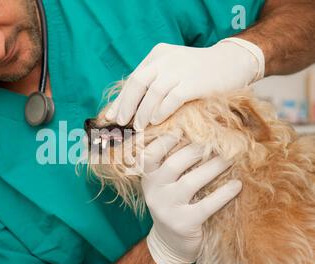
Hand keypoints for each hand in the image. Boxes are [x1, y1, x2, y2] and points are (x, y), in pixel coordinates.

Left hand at [105, 37, 264, 130]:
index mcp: (158, 55)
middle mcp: (166, 59)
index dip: (121, 99)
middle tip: (123, 123)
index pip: (133, 78)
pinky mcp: (194, 82)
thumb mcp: (173, 71)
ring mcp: (180, 69)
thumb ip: (153, 84)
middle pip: (138, 83)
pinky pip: (171, 99)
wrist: (234, 62)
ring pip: (153, 92)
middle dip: (128, 106)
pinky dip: (161, 111)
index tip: (111, 116)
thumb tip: (128, 108)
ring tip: (139, 127)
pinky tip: (156, 121)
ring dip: (143, 112)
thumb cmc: (199, 73)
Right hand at [142, 132, 241, 263]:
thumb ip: (173, 162)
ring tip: (231, 158)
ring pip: (190, 182)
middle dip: (198, 150)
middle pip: (174, 164)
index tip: (185, 126)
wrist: (170, 243)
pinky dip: (223, 194)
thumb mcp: (165, 184)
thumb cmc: (173, 204)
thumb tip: (199, 133)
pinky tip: (237, 185)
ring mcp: (167, 209)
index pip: (150, 154)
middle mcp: (154, 191)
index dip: (166, 139)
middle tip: (219, 140)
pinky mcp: (183, 224)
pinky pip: (206, 205)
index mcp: (148, 178)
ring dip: (213, 167)